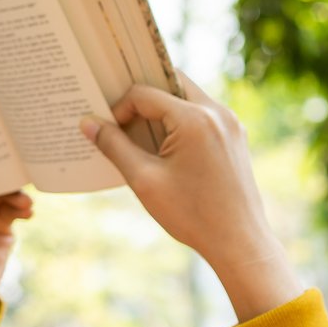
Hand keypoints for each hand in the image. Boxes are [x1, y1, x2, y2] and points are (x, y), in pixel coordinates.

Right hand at [80, 74, 302, 321]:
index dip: (120, 109)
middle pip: (170, 84)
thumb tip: (88, 122)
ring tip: (143, 139)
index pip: (145, 94)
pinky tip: (167, 150)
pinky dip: (181, 122)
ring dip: (163, 110)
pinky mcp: (236, 136)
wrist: (240, 242)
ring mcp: (231, 123)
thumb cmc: (192, 215)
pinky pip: (203, 115)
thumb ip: (114, 146)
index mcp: (194, 118)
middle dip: (143, 100)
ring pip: (188, 98)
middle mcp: (217, 112)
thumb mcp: (145, 180)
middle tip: (123, 121)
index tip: (109, 132)